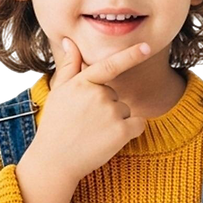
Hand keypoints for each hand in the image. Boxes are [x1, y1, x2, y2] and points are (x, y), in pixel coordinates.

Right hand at [34, 36, 149, 181]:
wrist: (55, 161)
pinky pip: (138, 124)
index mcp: (82, 82)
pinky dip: (130, 131)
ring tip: (93, 133)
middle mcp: (98, 95)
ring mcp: (111, 113)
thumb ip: (69, 66)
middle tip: (85, 123)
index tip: (147, 47)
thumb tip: (69, 41)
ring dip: (116, 120)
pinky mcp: (121, 132)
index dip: (131, 55)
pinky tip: (110, 140)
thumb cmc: (55, 126)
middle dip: (106, 106)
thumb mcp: (58, 92)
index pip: (110, 65)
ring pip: (125, 110)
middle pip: (116, 95)